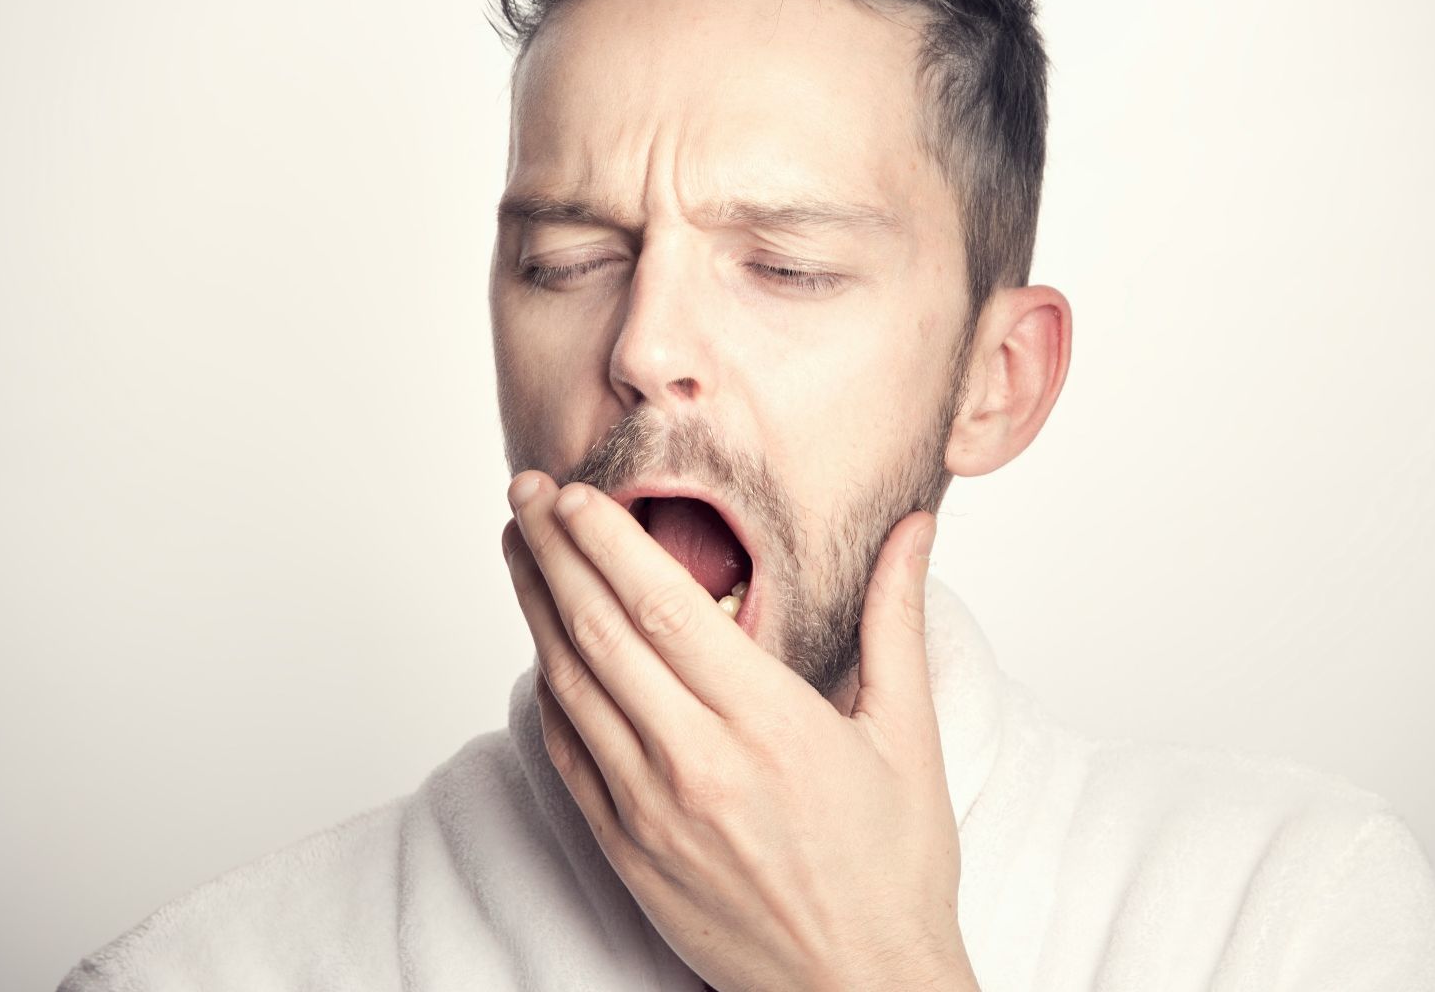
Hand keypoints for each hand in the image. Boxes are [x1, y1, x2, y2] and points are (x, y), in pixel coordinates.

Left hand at [501, 471, 977, 991]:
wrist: (859, 991)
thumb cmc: (893, 872)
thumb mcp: (909, 737)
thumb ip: (895, 621)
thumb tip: (915, 530)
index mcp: (768, 724)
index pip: (662, 606)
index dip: (607, 540)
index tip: (575, 491)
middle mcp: (697, 764)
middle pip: (599, 632)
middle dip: (554, 551)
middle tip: (526, 493)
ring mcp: (651, 812)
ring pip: (571, 687)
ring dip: (537, 609)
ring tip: (520, 549)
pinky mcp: (626, 852)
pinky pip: (567, 755)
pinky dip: (547, 692)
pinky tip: (541, 649)